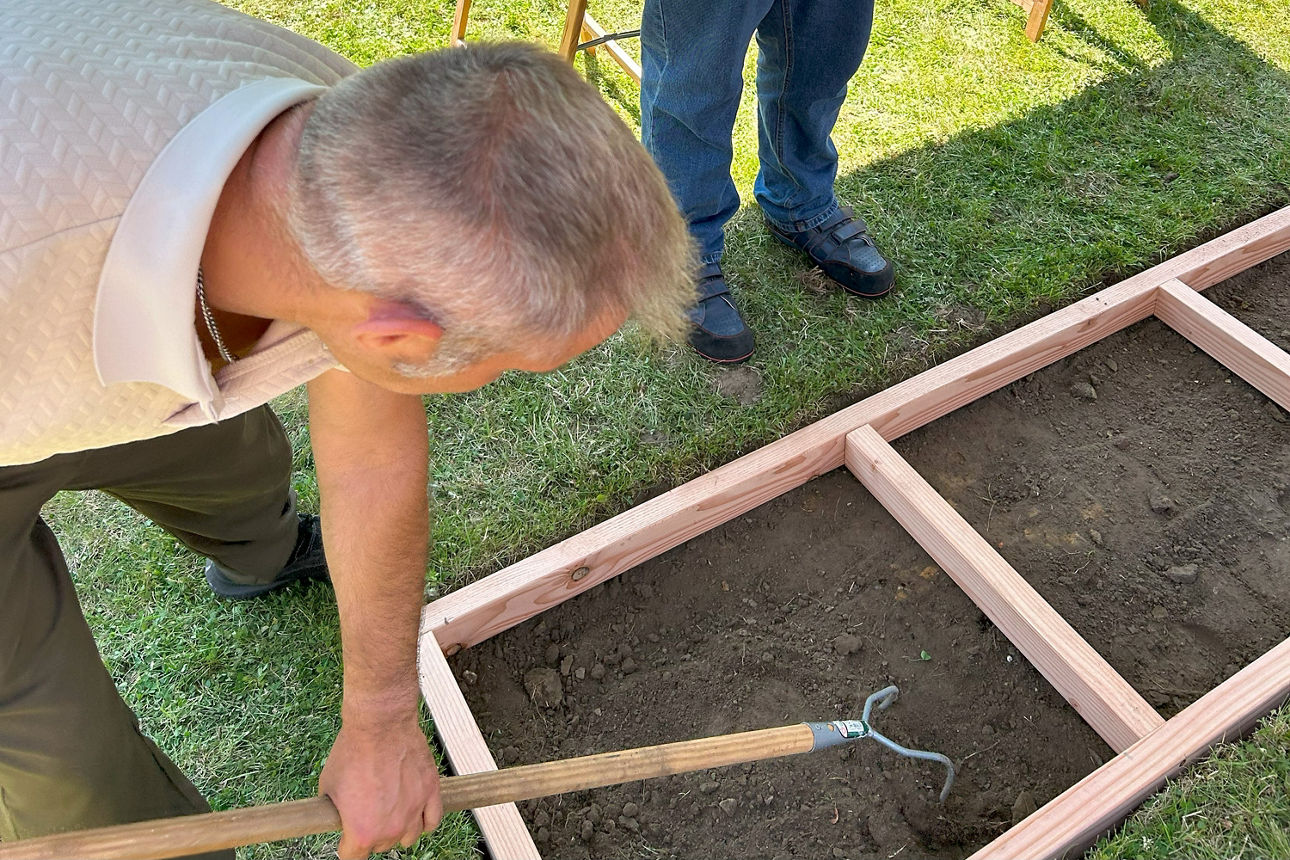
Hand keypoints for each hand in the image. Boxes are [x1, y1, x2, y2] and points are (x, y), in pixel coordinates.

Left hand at [320, 716, 442, 857]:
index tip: (346, 838)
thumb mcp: (328, 787)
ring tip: (390, 812)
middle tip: (366, 811)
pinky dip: (423, 820)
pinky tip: (414, 812)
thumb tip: (337, 818)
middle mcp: (390, 828)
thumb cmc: (353, 752)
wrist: (379, 726)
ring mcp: (414, 811)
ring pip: (408, 837)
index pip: (353, 857)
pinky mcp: (430, 793)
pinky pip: (431, 821)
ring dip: (398, 829)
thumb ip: (335, 812)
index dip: (347, 846)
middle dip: (372, 833)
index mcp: (362, 832)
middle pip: (381, 846)